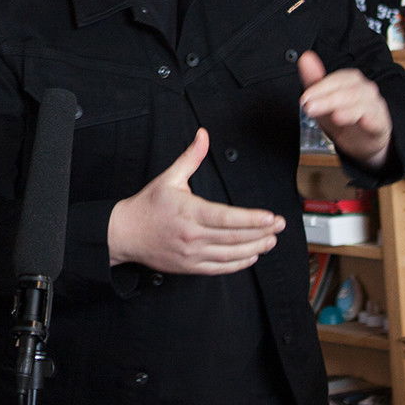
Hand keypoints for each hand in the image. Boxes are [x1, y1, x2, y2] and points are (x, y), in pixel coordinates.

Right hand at [108, 128, 283, 274]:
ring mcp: (191, 253)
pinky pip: (220, 268)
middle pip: (234, 237)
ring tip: (271, 241)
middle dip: (261, 232)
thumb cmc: (147, 206)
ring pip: (230, 254)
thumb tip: (203, 136)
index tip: (270, 217)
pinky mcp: (190, 266)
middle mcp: (192, 234)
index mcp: (189, 211)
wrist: (124, 233)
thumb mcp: (169, 178)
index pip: (226, 218)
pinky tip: (251, 256)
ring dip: (255, 248)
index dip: (251, 219)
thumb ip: (190, 157)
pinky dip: (239, 263)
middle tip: (279, 226)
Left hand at [298, 51, 390, 168]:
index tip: (305, 98)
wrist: (361, 141)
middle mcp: (364, 89)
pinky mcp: (380, 122)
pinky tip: (359, 121)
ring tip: (334, 116)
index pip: (338, 78)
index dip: (320, 87)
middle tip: (311, 108)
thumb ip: (314, 80)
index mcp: (350, 81)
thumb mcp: (323, 100)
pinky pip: (376, 117)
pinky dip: (368, 118)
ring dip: (347, 108)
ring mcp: (374, 105)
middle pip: (349, 89)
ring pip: (363, 101)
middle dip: (328, 98)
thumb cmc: (342, 116)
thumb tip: (305, 57)